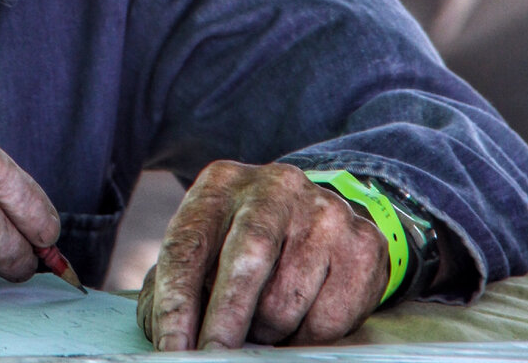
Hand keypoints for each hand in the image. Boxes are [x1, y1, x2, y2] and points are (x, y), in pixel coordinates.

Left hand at [137, 161, 387, 349]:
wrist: (316, 216)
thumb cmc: (240, 243)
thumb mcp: (205, 245)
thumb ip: (175, 285)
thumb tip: (165, 336)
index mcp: (221, 183)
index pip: (188, 247)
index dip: (175, 306)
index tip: (171, 351)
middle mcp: (274, 186)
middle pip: (246, 261)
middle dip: (224, 321)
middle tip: (211, 358)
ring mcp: (324, 211)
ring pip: (286, 302)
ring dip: (267, 333)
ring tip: (262, 323)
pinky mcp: (363, 243)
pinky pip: (329, 320)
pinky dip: (306, 338)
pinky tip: (299, 318)